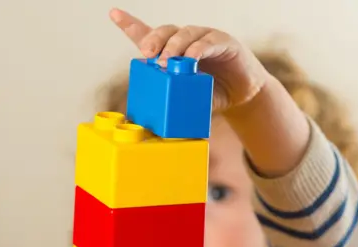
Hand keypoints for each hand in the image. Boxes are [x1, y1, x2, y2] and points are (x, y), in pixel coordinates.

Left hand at [109, 8, 269, 111]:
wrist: (243, 96)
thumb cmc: (213, 94)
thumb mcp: (188, 97)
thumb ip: (174, 100)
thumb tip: (152, 121)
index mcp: (175, 51)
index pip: (149, 34)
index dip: (131, 24)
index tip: (114, 14)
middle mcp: (188, 41)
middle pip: (165, 31)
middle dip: (154, 40)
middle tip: (147, 55)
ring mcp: (206, 38)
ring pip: (185, 34)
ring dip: (174, 46)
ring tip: (167, 62)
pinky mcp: (224, 42)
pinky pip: (208, 41)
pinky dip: (198, 49)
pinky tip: (192, 58)